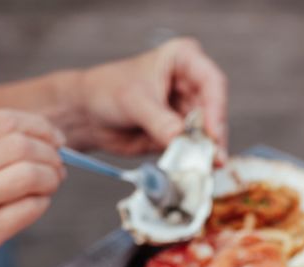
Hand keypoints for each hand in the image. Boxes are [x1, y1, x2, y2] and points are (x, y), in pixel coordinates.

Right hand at [0, 109, 63, 266]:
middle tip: (57, 164)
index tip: (53, 137)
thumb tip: (21, 137)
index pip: (4, 120)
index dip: (39, 126)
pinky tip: (34, 205)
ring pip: (30, 176)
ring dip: (50, 178)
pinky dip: (40, 204)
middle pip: (23, 146)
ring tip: (49, 185)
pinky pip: (26, 212)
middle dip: (50, 153)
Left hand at [67, 37, 229, 153]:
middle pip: (214, 111)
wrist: (87, 113)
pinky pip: (194, 148)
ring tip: (205, 168)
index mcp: (183, 59)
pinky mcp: (181, 133)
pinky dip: (194, 160)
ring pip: (208, 133)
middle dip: (213, 137)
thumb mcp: (134, 101)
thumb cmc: (106, 90)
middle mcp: (190, 84)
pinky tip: (195, 170)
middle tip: (212, 158)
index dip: (216, 108)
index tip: (211, 133)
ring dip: (206, 152)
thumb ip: (159, 121)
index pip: (211, 82)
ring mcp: (187, 110)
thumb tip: (180, 138)